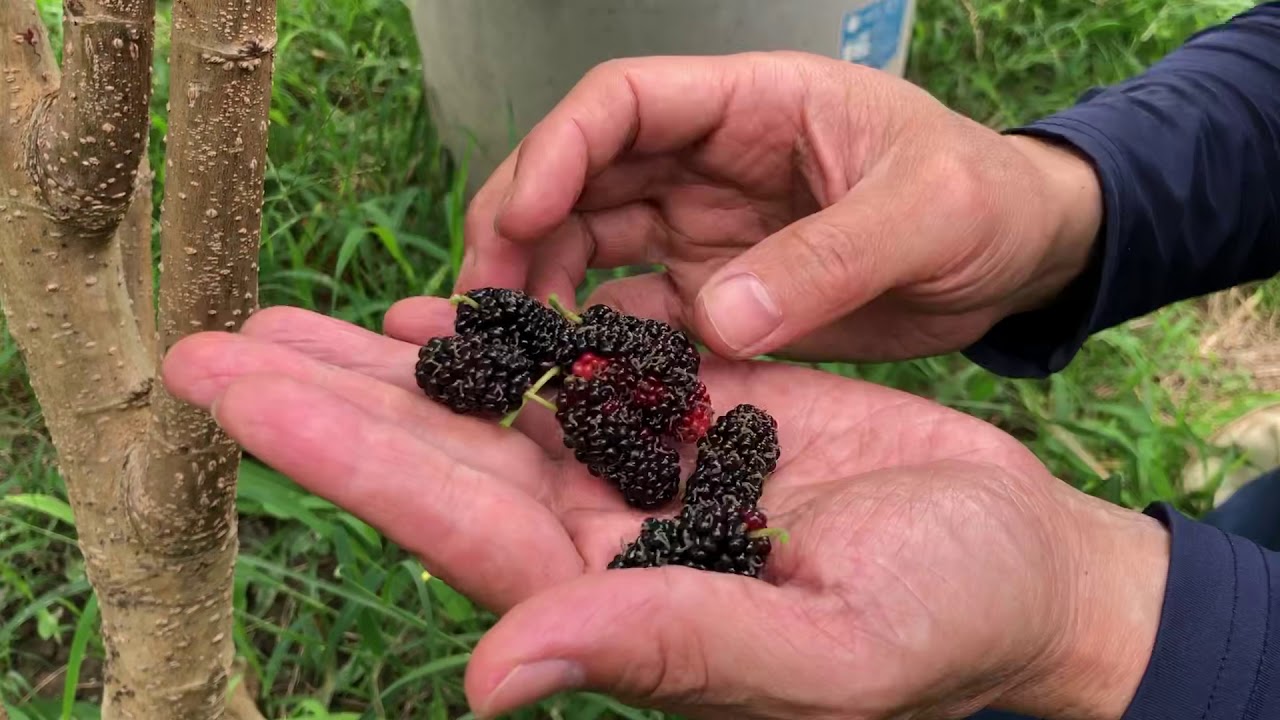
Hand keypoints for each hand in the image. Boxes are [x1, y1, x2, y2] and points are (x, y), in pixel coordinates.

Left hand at [162, 299, 1165, 718]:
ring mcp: (643, 471)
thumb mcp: (820, 653)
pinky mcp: (693, 415)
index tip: (233, 394)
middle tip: (210, 348)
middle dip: (322, 400)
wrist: (1019, 566)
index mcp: (613, 596)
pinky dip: (503, 341)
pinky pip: (574, 373)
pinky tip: (438, 312)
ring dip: (388, 365)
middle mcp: (603, 537)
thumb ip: (666, 649)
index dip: (336, 454)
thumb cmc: (946, 623)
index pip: (446, 519)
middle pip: (437, 459)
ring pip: (488, 411)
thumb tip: (496, 677)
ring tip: (287, 322)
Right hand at [452, 52, 1103, 361]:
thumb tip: (716, 319)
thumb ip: (829, 260)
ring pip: (591, 242)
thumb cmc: (990, 203)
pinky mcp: (719, 292)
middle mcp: (712, 160)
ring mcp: (707, 228)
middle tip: (481, 302)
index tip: (516, 218)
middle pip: (581, 175)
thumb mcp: (930, 215)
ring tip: (511, 349)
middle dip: (519, 227)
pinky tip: (575, 379)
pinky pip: (638, 311)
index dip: (556, 151)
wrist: (1020, 260)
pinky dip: (599, 339)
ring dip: (543, 285)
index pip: (624, 102)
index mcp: (755, 103)